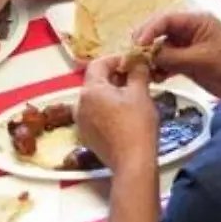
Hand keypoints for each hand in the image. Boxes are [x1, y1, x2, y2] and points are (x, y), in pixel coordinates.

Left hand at [77, 55, 158, 170]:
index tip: (133, 62)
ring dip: (112, 93)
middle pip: (96, 81)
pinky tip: (124, 114)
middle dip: (115, 76)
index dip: (117, 59)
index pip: (99, 63)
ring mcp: (81, 122)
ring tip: (133, 96)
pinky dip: (108, 109)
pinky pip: (95, 114)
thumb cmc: (137, 125)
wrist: (132, 162)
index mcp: (90, 90)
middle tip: (136, 78)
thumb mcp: (140, 93)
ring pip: (96, 98)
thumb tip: (137, 59)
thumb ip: (137, 71)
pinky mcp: (87, 136)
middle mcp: (80, 104)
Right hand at [135, 11, 220, 98]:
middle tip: (133, 57)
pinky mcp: (187, 63)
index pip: (165, 20)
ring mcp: (187, 48)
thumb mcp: (201, 59)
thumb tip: (148, 55)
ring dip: (151, 59)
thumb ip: (174, 56)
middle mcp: (188, 32)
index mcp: (195, 22)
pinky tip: (155, 79)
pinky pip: (167, 63)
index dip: (149, 30)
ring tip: (142, 71)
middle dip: (145, 44)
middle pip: (159, 32)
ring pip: (161, 49)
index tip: (138, 44)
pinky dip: (160, 70)